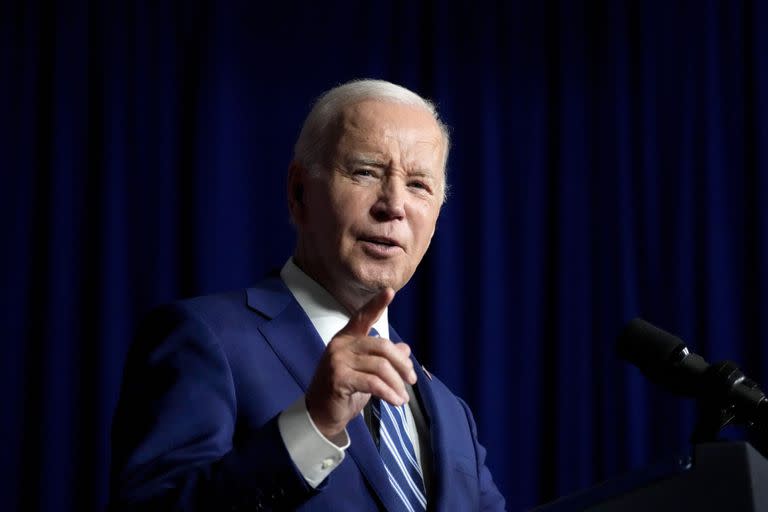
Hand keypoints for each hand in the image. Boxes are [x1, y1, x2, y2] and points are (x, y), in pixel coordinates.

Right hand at [305, 288, 416, 440]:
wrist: (322, 414)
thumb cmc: (345, 390)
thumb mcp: (367, 372)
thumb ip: (383, 358)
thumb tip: (405, 348)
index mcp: (347, 338)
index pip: (363, 316)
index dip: (377, 304)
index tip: (390, 291)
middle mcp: (341, 344)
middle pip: (381, 346)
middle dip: (401, 363)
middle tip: (411, 379)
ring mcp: (338, 360)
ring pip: (380, 366)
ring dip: (397, 383)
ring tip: (403, 397)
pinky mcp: (339, 378)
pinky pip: (373, 383)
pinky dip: (389, 393)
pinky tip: (396, 402)